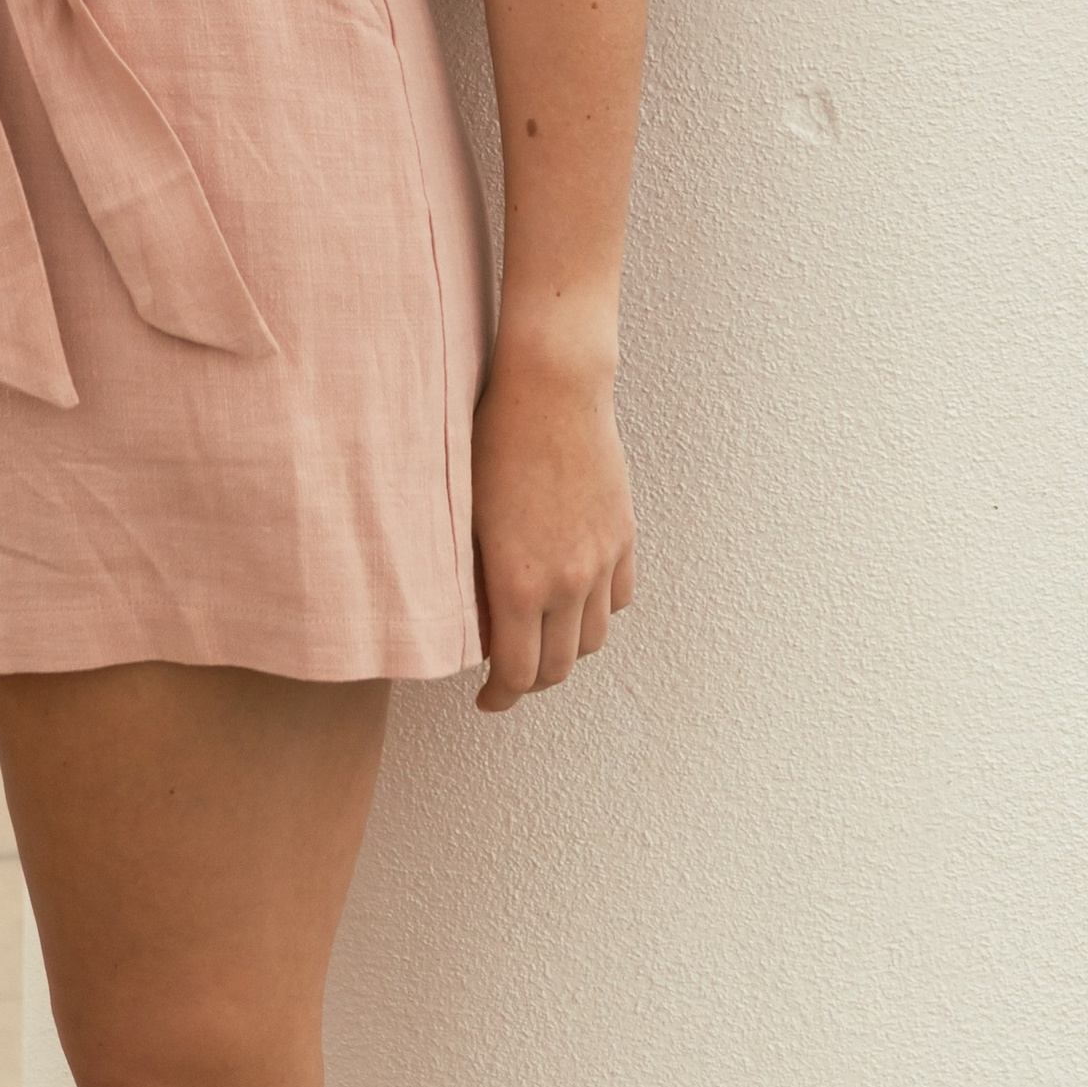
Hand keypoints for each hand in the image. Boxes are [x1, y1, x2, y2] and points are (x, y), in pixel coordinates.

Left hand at [470, 336, 635, 715]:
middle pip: (558, 666)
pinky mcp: (622, 535)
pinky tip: (573, 599)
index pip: (518, 674)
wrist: (551, 388)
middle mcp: (568, 581)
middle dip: (531, 682)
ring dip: (566, 650)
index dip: (500, 697)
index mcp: (520, 583)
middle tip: (508, 679)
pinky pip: (619, 598)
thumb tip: (473, 625)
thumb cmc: (491, 439)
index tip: (486, 698)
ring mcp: (602, 559)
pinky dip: (597, 611)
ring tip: (540, 639)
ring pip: (592, 638)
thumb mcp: (465, 516)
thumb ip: (473, 580)